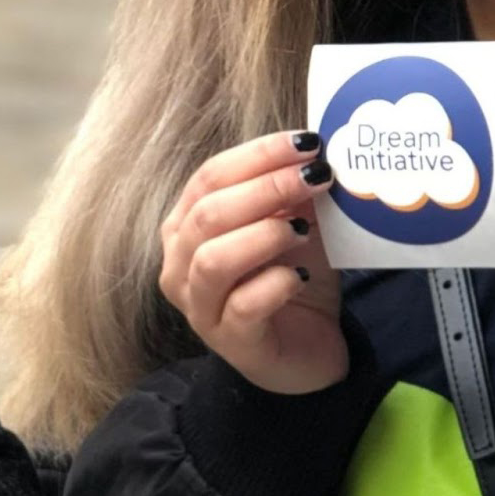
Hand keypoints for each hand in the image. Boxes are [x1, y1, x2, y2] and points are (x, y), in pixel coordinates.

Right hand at [159, 131, 344, 394]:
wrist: (307, 353)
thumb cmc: (290, 281)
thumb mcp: (294, 228)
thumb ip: (292, 196)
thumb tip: (308, 155)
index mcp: (187, 226)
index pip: (208, 178)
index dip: (255, 156)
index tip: (304, 143)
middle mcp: (180, 264)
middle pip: (208, 214)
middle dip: (265, 189)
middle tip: (314, 177)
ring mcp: (200, 306)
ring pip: (213, 260)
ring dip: (262, 235)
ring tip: (302, 228)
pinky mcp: (230, 342)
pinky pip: (241, 306)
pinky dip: (272, 285)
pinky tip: (299, 278)